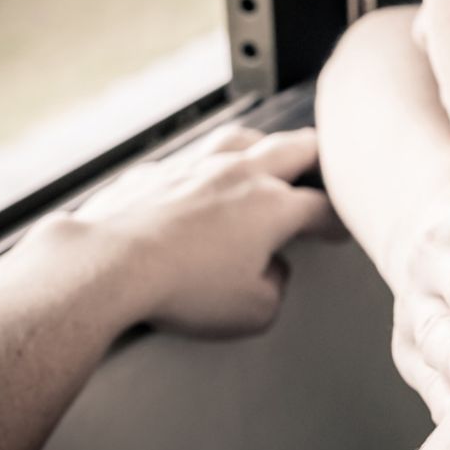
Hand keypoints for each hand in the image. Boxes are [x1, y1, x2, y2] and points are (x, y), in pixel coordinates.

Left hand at [42, 126, 341, 336]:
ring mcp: (196, 166)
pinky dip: (206, 167)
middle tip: (328, 165)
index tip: (340, 230)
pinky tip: (200, 180)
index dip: (338, 220)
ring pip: (243, 138)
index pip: (323, 206)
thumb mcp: (252, 311)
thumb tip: (271, 272)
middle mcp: (241, 174)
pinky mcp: (156, 172)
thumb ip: (275, 288)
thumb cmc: (182, 290)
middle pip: (296, 148)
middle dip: (320, 158)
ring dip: (264, 145)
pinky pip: (191, 159)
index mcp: (274, 206)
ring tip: (269, 154)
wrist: (109, 266)